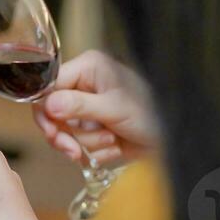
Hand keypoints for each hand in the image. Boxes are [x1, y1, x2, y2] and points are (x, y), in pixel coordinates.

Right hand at [32, 50, 158, 166]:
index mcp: (88, 68)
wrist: (173, 139)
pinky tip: (114, 147)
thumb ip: (79, 105)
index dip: (46, 111)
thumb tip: (48, 105)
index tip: (52, 132)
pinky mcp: (93, 129)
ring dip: (88, 143)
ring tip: (112, 140)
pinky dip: (95, 151)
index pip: (49, 86)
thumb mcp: (114, 108)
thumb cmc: (151, 114)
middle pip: (52, 112)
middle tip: (73, 150)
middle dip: (66, 134)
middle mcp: (84, 85)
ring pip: (66, 131)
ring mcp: (88, 109)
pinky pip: (79, 143)